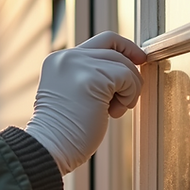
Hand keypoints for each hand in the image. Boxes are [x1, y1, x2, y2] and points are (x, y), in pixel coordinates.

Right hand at [24, 31, 146, 174]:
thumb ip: (91, 76)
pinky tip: (113, 113)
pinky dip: (129, 96)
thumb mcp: (72, 93)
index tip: (139, 60)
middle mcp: (67, 57)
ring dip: (129, 90)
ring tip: (113, 111)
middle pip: (114, 50)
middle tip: (125, 100)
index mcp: (59, 60)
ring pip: (123, 65)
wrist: (50, 148)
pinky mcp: (94, 77)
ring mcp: (79, 65)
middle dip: (129, 74)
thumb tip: (127, 68)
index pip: (101, 41)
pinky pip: (128, 78)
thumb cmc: (64, 131)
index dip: (124, 48)